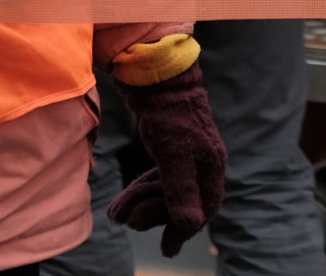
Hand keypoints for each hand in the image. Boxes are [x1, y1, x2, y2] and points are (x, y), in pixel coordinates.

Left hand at [107, 66, 225, 257]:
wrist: (158, 78)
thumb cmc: (168, 115)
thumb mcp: (172, 156)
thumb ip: (181, 191)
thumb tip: (190, 225)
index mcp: (210, 165)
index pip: (204, 208)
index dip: (185, 229)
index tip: (167, 248)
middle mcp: (203, 162)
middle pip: (182, 202)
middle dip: (153, 214)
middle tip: (127, 221)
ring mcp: (187, 155)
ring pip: (166, 191)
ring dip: (141, 203)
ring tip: (115, 213)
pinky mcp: (171, 148)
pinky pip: (158, 178)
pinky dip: (140, 190)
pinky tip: (122, 200)